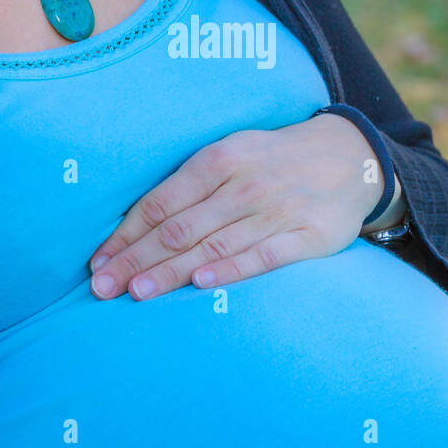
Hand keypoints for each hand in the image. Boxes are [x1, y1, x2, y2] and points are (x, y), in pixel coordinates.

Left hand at [86, 114, 384, 300]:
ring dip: (171, 271)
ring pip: (212, 246)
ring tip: (137, 293)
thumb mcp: (230, 153)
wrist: (349, 157)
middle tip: (102, 288)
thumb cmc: (272, 161)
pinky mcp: (306, 235)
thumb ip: (189, 186)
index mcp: (217, 160)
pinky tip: (202, 284)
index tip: (98, 263)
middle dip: (135, 260)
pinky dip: (231, 270)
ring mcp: (275, 211)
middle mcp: (242, 185)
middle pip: (178, 229)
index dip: (125, 236)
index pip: (159, 204)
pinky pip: (263, 256)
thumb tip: (136, 224)